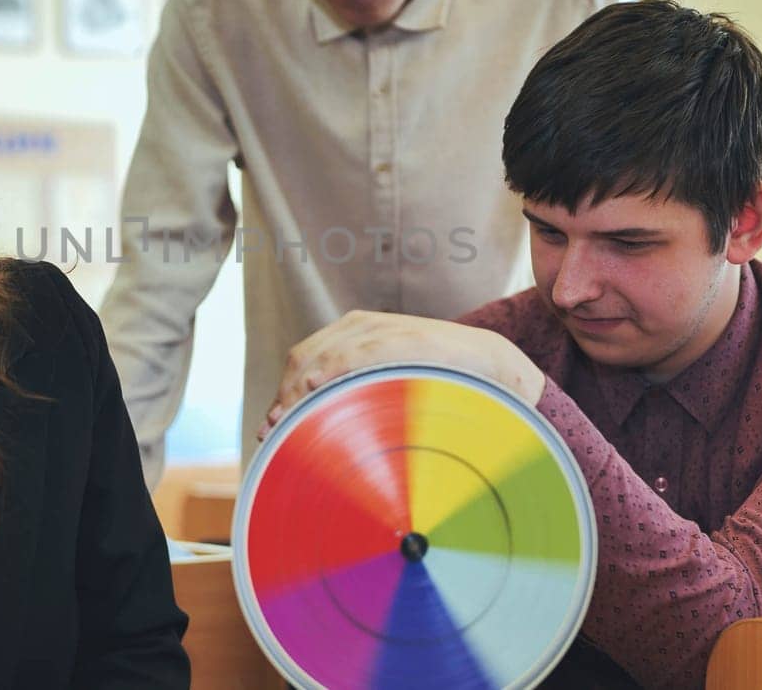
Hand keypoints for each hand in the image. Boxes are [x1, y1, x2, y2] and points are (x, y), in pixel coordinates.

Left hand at [259, 310, 543, 439]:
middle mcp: (363, 326)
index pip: (303, 360)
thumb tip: (317, 434)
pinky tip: (316, 389)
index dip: (282, 392)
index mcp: (354, 334)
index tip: (268, 428)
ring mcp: (384, 330)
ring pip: (325, 357)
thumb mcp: (389, 386)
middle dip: (285, 396)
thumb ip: (357, 396)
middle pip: (305, 358)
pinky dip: (333, 370)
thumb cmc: (438, 383)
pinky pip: (359, 353)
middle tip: (274, 433)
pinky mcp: (406, 339)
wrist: (492, 366)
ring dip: (301, 392)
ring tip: (287, 422)